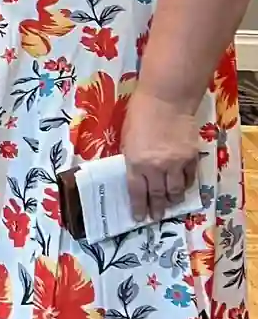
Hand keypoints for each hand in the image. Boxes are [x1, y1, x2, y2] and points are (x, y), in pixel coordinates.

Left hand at [121, 90, 200, 221]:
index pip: (136, 192)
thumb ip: (132, 158)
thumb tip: (135, 174)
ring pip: (176, 190)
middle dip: (156, 208)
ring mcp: (176, 163)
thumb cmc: (139, 114)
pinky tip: (183, 189)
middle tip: (157, 217)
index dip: (138, 207)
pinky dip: (186, 186)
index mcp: (135, 162)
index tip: (139, 218)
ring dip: (173, 200)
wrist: (167, 100)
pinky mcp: (191, 157)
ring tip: (171, 206)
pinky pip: (189, 178)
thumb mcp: (126, 138)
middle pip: (157, 194)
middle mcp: (156, 167)